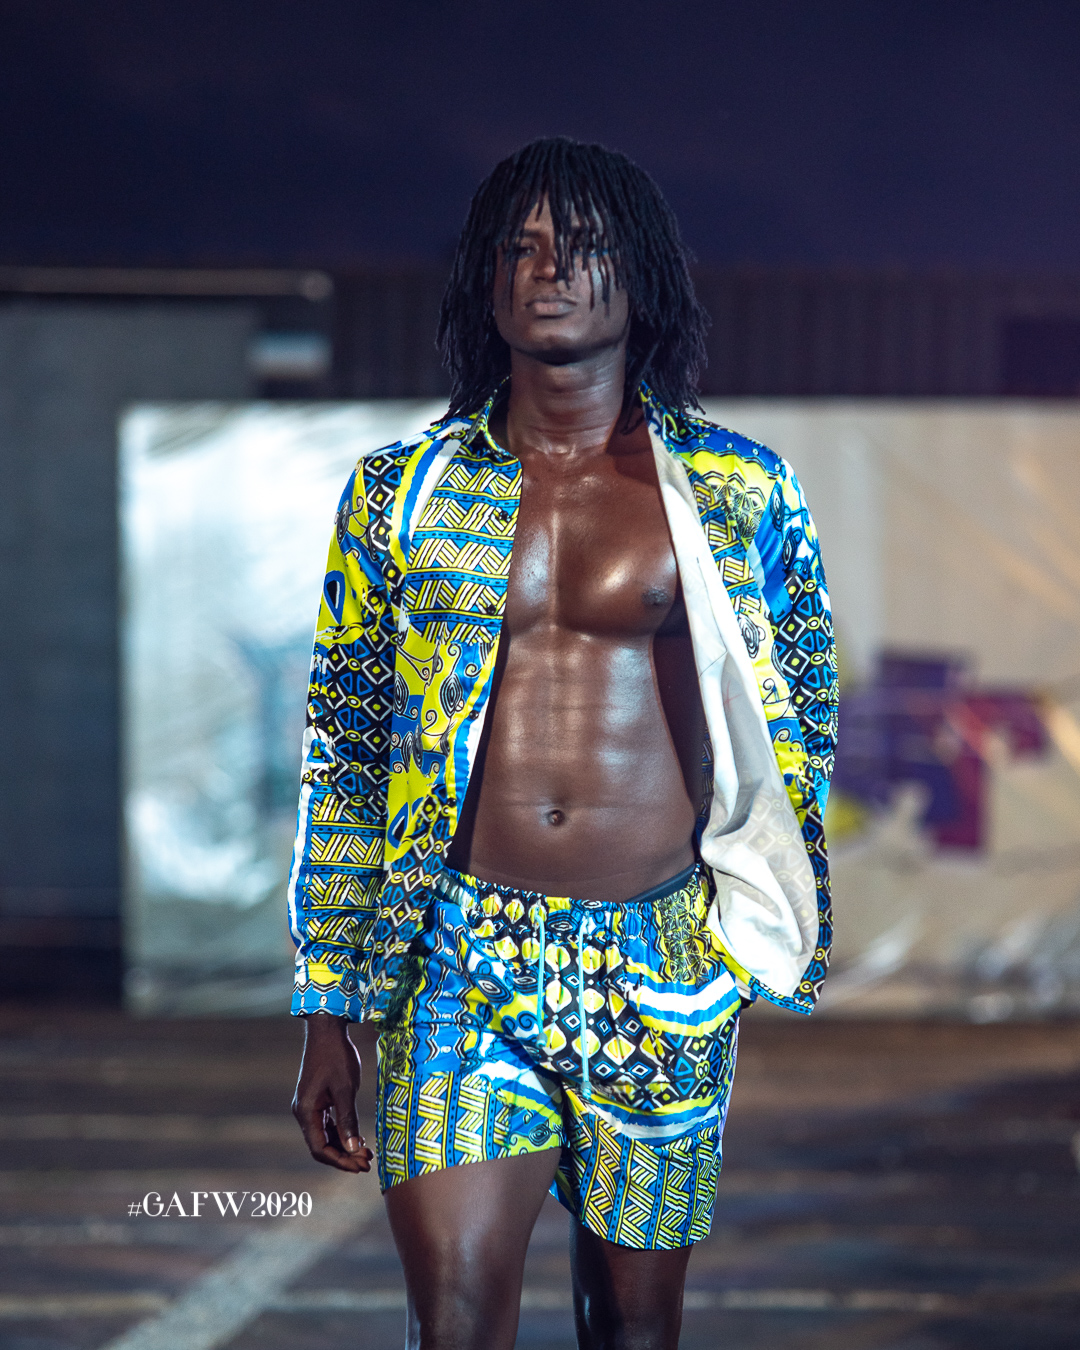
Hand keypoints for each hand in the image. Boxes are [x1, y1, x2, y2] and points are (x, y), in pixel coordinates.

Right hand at [292, 1014, 373, 1172]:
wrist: (327, 1029)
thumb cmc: (336, 1056)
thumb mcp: (345, 1089)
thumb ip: (348, 1120)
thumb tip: (353, 1149)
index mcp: (306, 1112)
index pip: (320, 1148)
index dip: (340, 1161)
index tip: (360, 1166)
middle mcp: (304, 1112)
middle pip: (322, 1145)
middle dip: (344, 1156)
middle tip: (367, 1163)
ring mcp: (309, 1106)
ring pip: (325, 1135)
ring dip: (344, 1146)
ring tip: (366, 1154)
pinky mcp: (317, 1099)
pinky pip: (328, 1124)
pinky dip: (341, 1133)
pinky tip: (358, 1138)